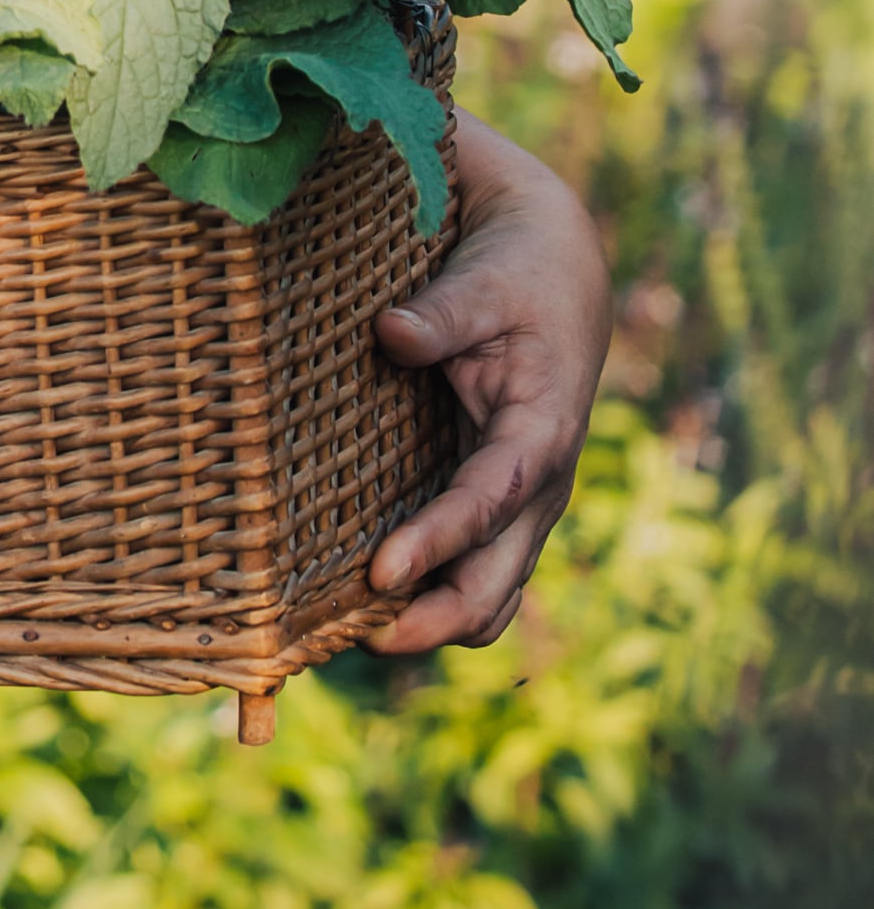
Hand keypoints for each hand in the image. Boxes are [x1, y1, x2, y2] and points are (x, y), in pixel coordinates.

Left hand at [365, 108, 611, 652]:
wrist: (558, 270)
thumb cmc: (517, 275)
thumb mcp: (485, 281)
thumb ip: (443, 313)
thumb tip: (388, 333)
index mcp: (541, 433)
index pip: (487, 504)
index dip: (436, 543)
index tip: (379, 575)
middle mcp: (538, 486)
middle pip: (495, 584)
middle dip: (432, 622)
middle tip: (354, 638)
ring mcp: (522, 505)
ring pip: (488, 598)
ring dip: (431, 625)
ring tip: (350, 636)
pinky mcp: (498, 506)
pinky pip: (475, 575)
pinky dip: (433, 601)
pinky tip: (370, 608)